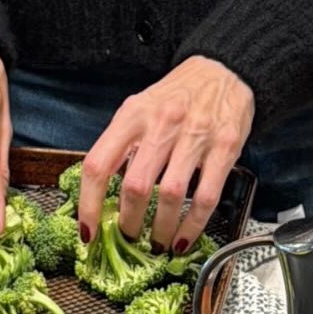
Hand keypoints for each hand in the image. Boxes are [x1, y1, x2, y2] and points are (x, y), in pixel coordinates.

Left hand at [76, 55, 253, 253]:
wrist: (223, 71)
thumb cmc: (177, 94)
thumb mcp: (140, 108)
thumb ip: (123, 143)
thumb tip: (103, 191)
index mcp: (132, 115)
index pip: (98, 164)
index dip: (89, 203)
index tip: (88, 230)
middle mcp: (161, 124)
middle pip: (135, 185)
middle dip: (128, 222)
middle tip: (128, 238)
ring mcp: (195, 136)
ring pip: (170, 195)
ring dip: (160, 228)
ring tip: (156, 243)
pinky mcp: (224, 148)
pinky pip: (205, 197)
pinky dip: (192, 225)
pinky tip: (184, 238)